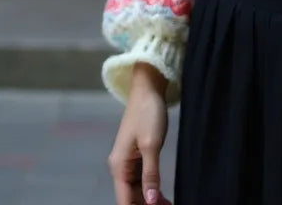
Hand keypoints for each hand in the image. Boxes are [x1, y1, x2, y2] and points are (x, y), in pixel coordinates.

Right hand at [107, 63, 170, 204]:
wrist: (147, 88)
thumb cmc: (148, 113)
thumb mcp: (151, 144)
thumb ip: (151, 174)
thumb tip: (150, 201)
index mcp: (119, 166)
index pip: (125, 200)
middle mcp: (120, 167)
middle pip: (130, 197)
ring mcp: (128, 162)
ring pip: (136, 190)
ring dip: (149, 200)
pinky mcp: (137, 156)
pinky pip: (142, 180)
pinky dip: (151, 189)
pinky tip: (162, 196)